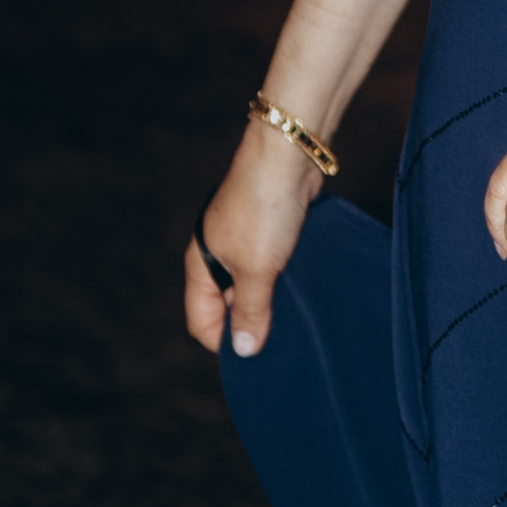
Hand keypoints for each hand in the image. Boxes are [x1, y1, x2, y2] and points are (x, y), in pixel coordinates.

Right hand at [183, 120, 316, 358]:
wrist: (288, 153)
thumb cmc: (264, 209)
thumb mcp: (255, 269)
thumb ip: (249, 310)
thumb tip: (242, 349)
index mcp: (200, 264)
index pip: (201, 320)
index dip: (224, 341)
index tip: (256, 354)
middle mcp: (217, 253)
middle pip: (227, 304)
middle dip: (252, 321)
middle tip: (282, 337)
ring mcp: (244, 239)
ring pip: (254, 284)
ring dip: (273, 298)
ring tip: (298, 312)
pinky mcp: (271, 227)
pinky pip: (274, 264)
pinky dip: (286, 276)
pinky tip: (305, 284)